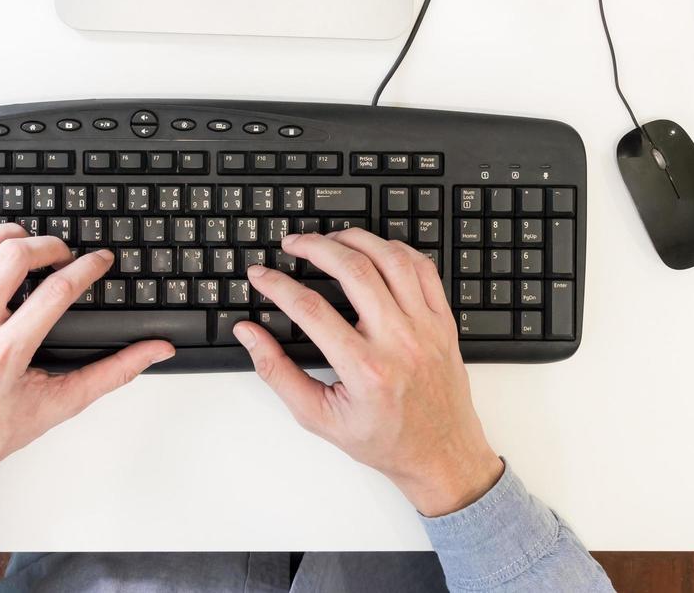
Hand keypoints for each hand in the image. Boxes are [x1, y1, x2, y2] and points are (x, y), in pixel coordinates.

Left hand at [0, 224, 173, 489]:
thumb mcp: (58, 405)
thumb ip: (112, 373)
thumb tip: (153, 351)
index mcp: (3, 355)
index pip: (56, 290)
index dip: (87, 267)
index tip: (99, 260)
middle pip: (12, 256)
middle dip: (48, 244)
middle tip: (62, 254)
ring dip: (6, 236)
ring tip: (25, 245)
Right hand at [234, 230, 502, 516]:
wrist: (442, 456)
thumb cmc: (384, 440)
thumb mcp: (319, 417)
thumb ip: (278, 373)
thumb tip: (250, 334)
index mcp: (365, 370)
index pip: (311, 310)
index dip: (278, 285)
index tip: (261, 275)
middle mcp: (399, 342)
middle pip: (354, 271)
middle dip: (315, 247)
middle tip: (292, 244)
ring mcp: (426, 328)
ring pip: (391, 260)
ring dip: (356, 240)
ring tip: (329, 239)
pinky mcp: (443, 321)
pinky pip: (422, 269)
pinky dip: (395, 249)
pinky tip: (373, 249)